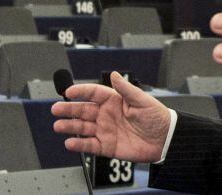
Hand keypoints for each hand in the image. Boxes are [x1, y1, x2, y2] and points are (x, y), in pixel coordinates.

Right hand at [51, 71, 170, 162]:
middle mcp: (106, 115)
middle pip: (83, 110)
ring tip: (59, 126)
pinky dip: (79, 144)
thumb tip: (114, 74)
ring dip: (70, 126)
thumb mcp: (142, 100)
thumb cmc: (157, 117)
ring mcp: (105, 131)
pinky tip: (70, 143)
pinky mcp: (107, 146)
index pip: (93, 94)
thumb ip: (126, 89)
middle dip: (69, 109)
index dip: (81, 92)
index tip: (69, 91)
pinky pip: (90, 145)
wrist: (165, 139)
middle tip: (56, 108)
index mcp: (114, 101)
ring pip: (83, 128)